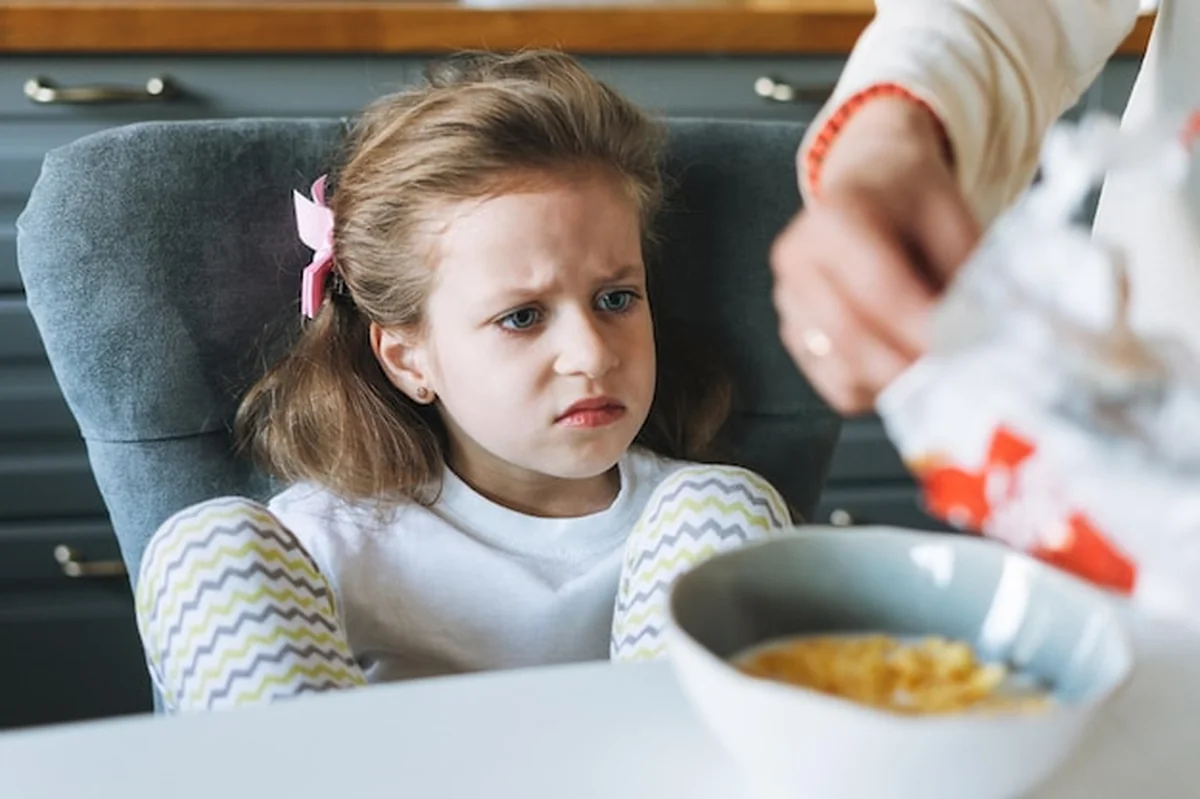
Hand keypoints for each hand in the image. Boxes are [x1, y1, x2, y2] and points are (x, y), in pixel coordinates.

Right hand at [771, 98, 980, 413]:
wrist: (867, 185)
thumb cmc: (911, 200)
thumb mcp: (949, 213)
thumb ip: (963, 272)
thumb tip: (982, 335)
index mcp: (833, 218)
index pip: (875, 286)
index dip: (919, 325)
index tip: (960, 349)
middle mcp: (797, 262)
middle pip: (848, 335)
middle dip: (908, 366)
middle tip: (956, 377)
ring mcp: (789, 303)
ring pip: (840, 369)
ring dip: (894, 383)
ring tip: (938, 375)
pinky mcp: (794, 337)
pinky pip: (836, 385)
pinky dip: (877, 390)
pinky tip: (907, 373)